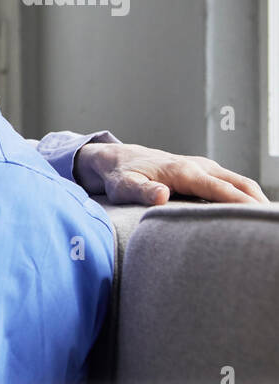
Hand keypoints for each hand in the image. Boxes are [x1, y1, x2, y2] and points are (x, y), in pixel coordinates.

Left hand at [75, 142, 268, 205]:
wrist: (119, 158)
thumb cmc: (121, 175)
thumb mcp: (123, 186)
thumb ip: (141, 191)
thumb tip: (161, 195)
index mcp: (184, 172)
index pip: (222, 190)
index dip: (242, 204)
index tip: (260, 218)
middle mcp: (200, 167)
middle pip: (241, 184)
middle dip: (259, 203)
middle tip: (271, 225)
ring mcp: (204, 168)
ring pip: (240, 182)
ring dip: (256, 200)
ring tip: (266, 223)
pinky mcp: (204, 172)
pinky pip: (232, 183)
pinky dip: (247, 196)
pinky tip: (250, 215)